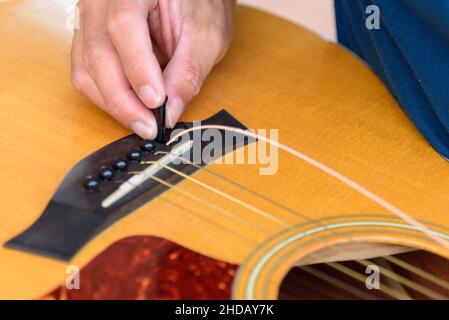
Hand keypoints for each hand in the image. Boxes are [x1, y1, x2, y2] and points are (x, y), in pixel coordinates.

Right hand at [71, 0, 234, 138]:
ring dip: (114, 103)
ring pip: (87, 69)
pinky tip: (132, 108)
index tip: (157, 103)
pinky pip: (87, 74)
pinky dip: (108, 97)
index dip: (138, 69)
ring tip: (144, 121)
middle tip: (149, 127)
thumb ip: (188, 71)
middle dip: (123, 99)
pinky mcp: (89, 40)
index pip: (124, 26)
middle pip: (98, 52)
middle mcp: (101, 0)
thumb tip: (170, 112)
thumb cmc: (198, 5)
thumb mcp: (206, 34)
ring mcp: (90, 20)